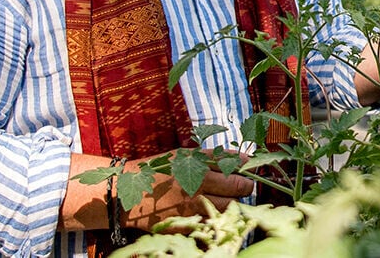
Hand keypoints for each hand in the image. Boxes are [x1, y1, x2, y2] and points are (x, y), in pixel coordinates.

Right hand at [60, 150, 252, 232]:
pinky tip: (212, 213)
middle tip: (244, 186)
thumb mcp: (184, 155)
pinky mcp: (186, 223)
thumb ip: (213, 156)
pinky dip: (217, 219)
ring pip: (229, 206)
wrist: (128, 193)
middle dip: (245, 186)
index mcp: (197, 162)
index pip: (235, 163)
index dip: (247, 167)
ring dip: (233, 203)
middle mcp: (197, 183)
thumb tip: (245, 158)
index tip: (251, 168)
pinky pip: (212, 223)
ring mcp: (192, 205)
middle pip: (239, 187)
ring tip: (228, 199)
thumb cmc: (160, 170)